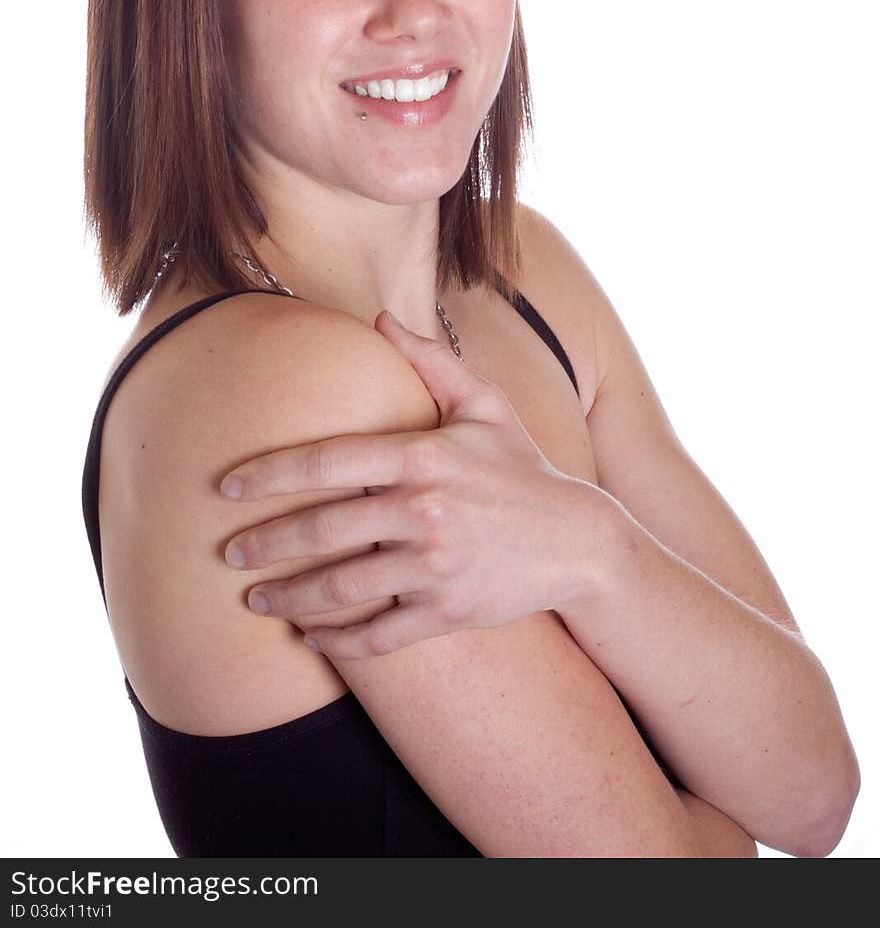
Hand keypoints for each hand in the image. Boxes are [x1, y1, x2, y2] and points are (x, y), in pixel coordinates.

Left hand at [219, 309, 600, 656]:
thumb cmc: (522, 467)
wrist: (579, 541)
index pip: (327, 460)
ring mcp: (436, 565)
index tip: (226, 487)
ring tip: (256, 600)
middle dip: (264, 544)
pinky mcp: (447, 611)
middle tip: (229, 553)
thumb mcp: (485, 405)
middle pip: (322, 530)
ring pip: (340, 588)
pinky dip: (336, 642)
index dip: (269, 473)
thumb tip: (379, 318)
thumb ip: (430, 361)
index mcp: (423, 454)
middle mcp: (425, 509)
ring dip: (288, 598)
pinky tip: (309, 638)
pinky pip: (377, 636)